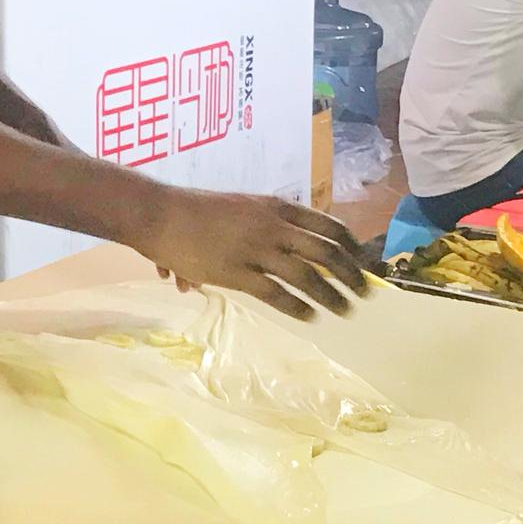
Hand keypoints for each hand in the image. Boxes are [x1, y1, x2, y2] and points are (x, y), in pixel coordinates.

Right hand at [139, 188, 367, 319]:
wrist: (159, 214)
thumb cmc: (193, 208)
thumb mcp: (238, 206)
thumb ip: (260, 224)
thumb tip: (274, 248)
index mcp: (275, 206)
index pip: (328, 225)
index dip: (351, 246)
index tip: (362, 263)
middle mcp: (273, 226)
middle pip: (327, 252)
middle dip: (351, 274)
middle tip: (363, 292)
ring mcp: (256, 250)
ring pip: (308, 276)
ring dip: (331, 295)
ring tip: (343, 310)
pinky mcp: (237, 274)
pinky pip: (278, 294)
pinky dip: (299, 307)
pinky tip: (310, 317)